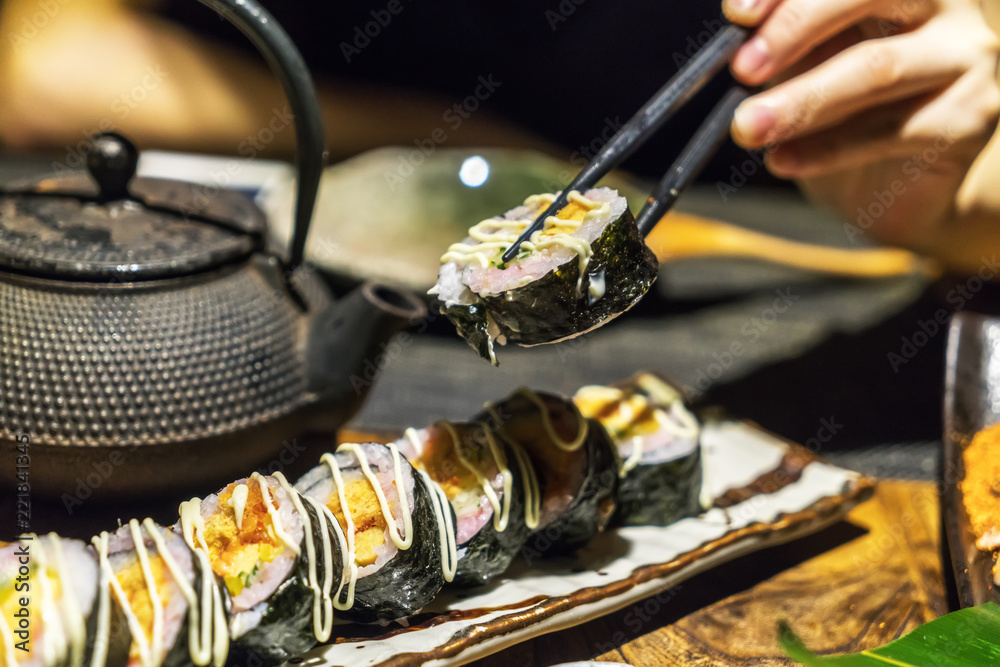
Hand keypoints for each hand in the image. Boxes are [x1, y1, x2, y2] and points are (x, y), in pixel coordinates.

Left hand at [722, 0, 999, 267]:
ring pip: (877, 68)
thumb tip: (740, 20)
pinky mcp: (969, 118)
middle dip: (796, 27)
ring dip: (802, 100)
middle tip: (742, 69)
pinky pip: (889, 131)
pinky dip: (825, 150)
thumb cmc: (845, 113)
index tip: (736, 13)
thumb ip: (784, 39)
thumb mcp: (807, 63)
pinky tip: (781, 161)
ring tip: (747, 127)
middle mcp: (945, 6)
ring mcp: (965, 58)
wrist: (891, 187)